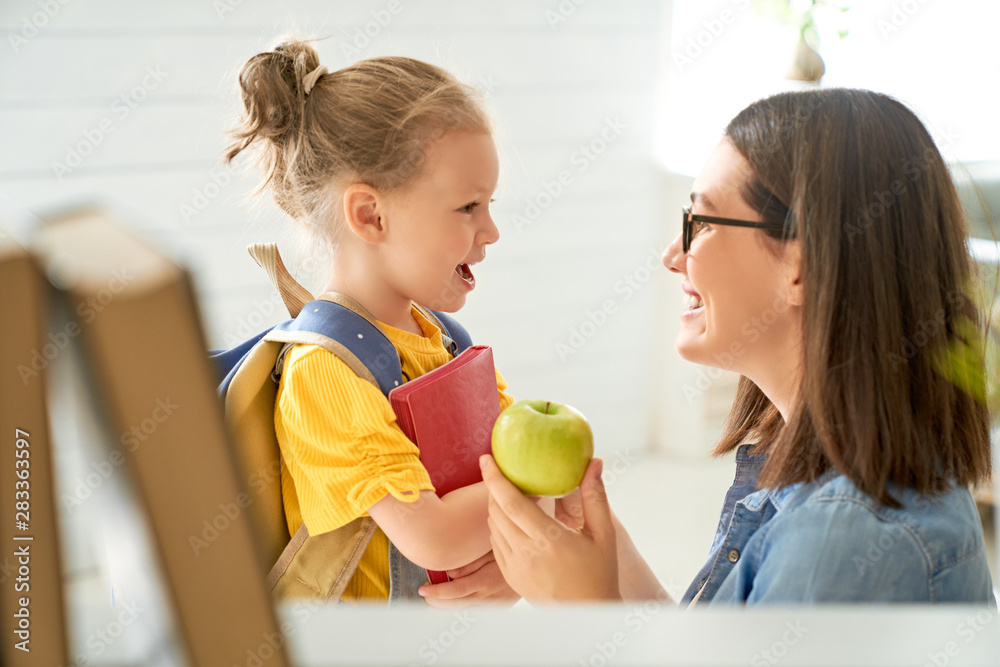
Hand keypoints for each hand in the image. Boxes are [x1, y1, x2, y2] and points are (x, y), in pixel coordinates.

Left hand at [417, 551, 520, 607]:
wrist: (536, 569)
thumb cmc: (513, 552)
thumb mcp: (492, 551)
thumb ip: (471, 562)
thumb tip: (450, 572)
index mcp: (485, 581)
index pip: (455, 591)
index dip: (437, 592)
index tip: (423, 590)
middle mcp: (487, 597)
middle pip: (455, 605)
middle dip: (437, 602)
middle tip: (425, 594)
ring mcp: (492, 604)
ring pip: (463, 609)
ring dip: (447, 605)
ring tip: (435, 596)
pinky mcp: (496, 607)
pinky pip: (474, 608)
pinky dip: (461, 604)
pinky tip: (454, 598)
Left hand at [479, 455, 620, 603]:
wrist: (588, 613)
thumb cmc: (600, 572)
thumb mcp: (604, 534)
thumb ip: (595, 496)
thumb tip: (595, 462)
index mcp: (549, 540)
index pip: (511, 503)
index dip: (494, 478)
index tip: (485, 459)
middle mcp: (526, 554)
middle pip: (496, 511)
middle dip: (493, 487)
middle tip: (498, 469)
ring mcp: (514, 568)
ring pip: (493, 527)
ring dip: (495, 506)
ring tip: (509, 493)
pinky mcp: (510, 577)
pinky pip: (496, 544)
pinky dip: (499, 526)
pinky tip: (513, 519)